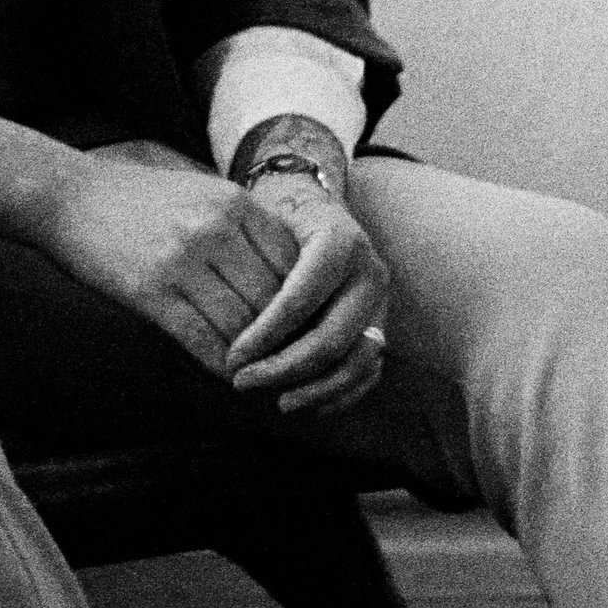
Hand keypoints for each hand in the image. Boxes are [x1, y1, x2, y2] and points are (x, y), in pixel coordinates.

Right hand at [40, 145, 301, 384]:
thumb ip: (244, 228)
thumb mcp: (200, 194)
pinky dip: (222, 366)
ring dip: (256, 358)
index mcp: (233, 202)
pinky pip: (203, 341)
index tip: (304, 328)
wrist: (66, 197)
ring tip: (264, 375)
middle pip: (273, 299)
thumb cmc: (136, 200)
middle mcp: (214, 229)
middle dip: (285, 336)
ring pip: (243, 326)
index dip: (303, 303)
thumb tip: (290, 277)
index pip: (293, 264)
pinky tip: (228, 375)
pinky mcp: (152, 292)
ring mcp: (182, 260)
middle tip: (293, 362)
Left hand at [225, 184, 391, 415]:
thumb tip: (225, 325)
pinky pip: (370, 371)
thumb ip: (253, 265)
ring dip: (316, 389)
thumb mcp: (264, 221)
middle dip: (285, 368)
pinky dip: (342, 393)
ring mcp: (382, 302)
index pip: (301, 299)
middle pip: (331, 337)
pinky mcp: (383, 324)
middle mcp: (369, 273)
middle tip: (244, 382)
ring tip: (278, 402)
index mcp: (340, 242)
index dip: (265, 334)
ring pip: (357, 362)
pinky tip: (308, 405)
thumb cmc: (278, 214)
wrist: (314, 202)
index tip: (232, 356)